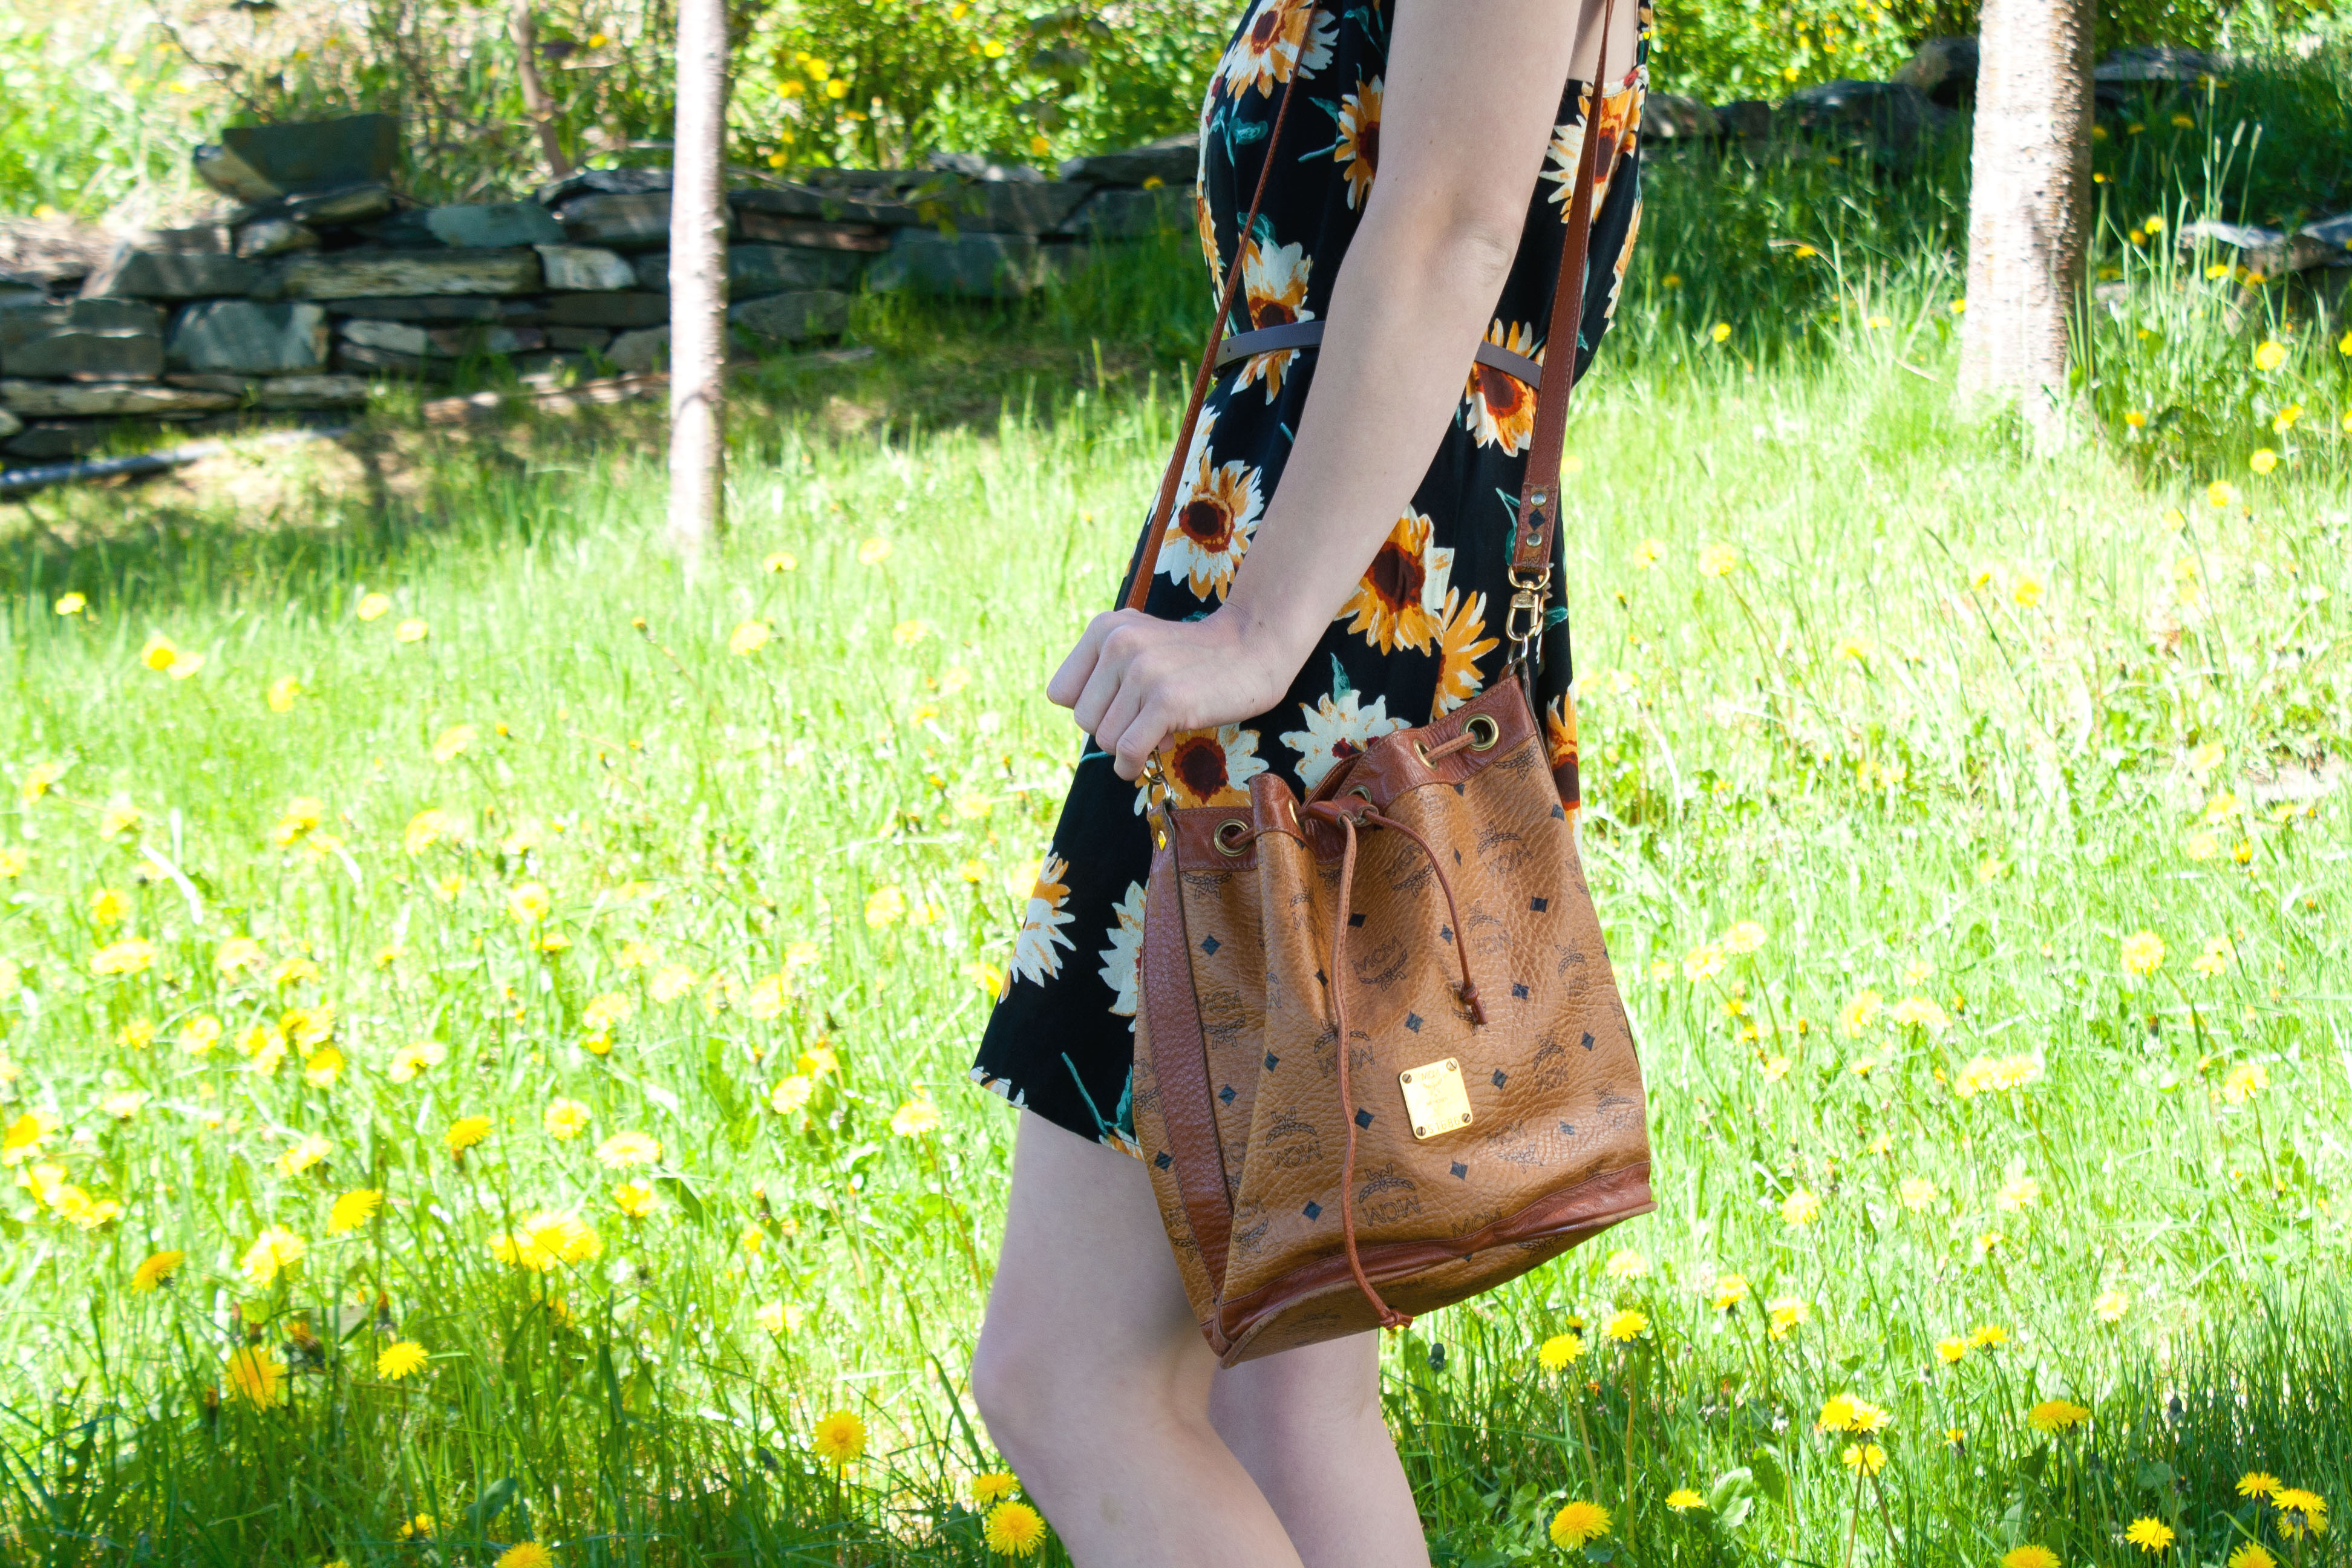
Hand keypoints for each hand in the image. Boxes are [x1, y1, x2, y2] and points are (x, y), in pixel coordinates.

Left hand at [1047, 607, 1305, 780]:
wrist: (1253, 649)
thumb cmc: (1193, 657)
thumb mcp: (1139, 645)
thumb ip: (1104, 672)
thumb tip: (1087, 726)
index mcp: (1105, 628)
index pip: (1061, 693)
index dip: (1091, 708)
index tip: (1121, 706)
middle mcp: (1119, 644)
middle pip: (1084, 720)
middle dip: (1112, 730)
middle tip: (1146, 719)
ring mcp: (1143, 672)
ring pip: (1106, 740)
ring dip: (1130, 747)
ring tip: (1161, 728)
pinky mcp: (1167, 700)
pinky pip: (1129, 750)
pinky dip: (1134, 765)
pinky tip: (1151, 757)